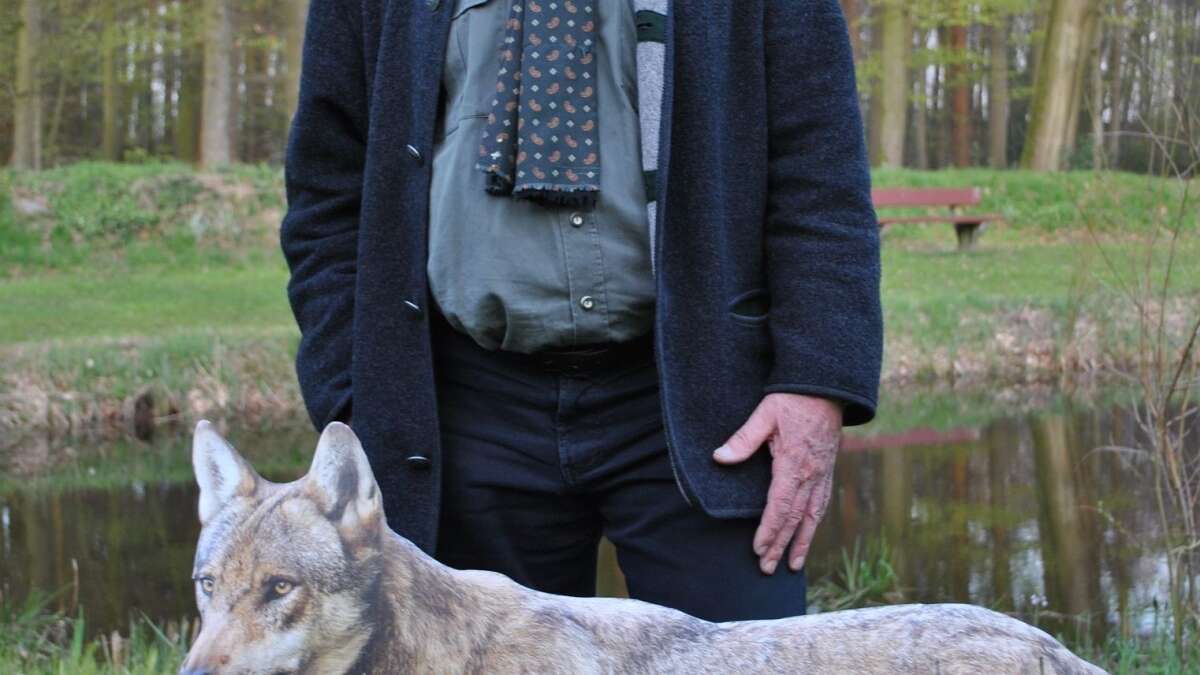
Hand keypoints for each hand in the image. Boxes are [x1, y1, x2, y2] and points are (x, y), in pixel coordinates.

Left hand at [713, 393, 841, 574]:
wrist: (825, 387)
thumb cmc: (792, 400)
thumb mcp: (764, 414)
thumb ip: (743, 439)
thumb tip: (719, 457)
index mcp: (793, 464)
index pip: (780, 506)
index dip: (769, 530)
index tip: (759, 549)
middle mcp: (811, 475)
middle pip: (795, 518)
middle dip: (781, 545)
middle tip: (768, 568)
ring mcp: (822, 474)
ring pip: (812, 515)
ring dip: (802, 541)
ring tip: (794, 565)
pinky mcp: (827, 470)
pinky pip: (822, 503)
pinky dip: (814, 523)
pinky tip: (808, 533)